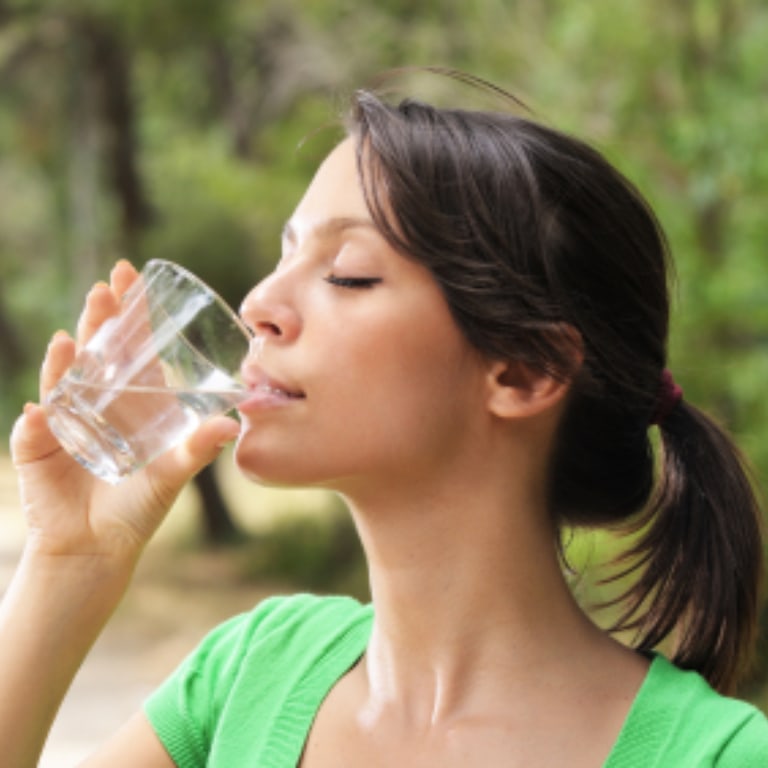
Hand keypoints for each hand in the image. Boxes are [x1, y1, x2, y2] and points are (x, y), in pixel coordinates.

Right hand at [9, 261, 240, 564]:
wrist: (98, 546)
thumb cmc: (138, 506)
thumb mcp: (173, 472)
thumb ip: (198, 449)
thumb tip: (231, 423)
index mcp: (130, 400)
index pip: (130, 345)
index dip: (130, 311)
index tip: (132, 274)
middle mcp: (97, 401)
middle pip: (95, 349)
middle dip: (99, 317)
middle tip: (106, 287)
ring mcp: (64, 419)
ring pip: (64, 377)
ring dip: (68, 355)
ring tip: (75, 335)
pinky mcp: (39, 446)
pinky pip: (38, 426)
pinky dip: (42, 416)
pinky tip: (45, 407)